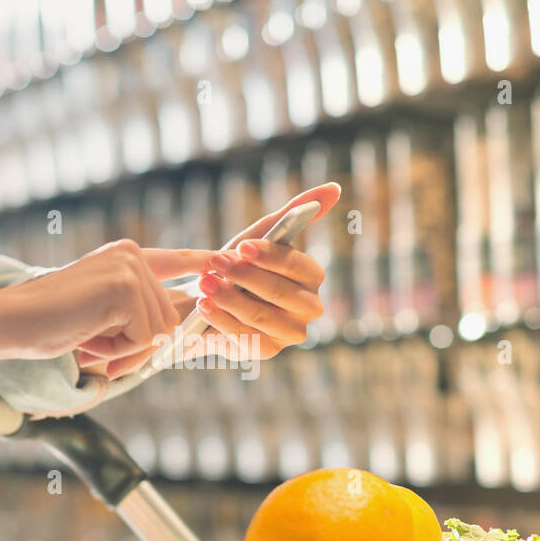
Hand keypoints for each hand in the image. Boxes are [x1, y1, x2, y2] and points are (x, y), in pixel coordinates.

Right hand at [0, 239, 212, 377]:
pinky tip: (86, 337)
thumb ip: (137, 314)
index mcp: (124, 256)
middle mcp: (131, 255)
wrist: (9, 322)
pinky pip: (144, 339)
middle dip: (138, 345)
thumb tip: (180, 328)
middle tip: (94, 342)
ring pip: (159, 331)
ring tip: (87, 336)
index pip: (177, 259)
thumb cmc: (47, 324)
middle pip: (170, 316)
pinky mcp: (125, 290)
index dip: (204, 262)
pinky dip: (116, 351)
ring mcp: (130, 269)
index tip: (228, 259)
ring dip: (124, 349)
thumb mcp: (101, 315)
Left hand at [195, 183, 338, 361]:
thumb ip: (295, 213)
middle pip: (280, 293)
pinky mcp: (267, 351)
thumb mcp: (261, 237)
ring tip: (204, 284)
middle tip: (216, 263)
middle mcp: (310, 308)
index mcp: (313, 277)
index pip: (297, 266)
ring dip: (229, 298)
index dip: (269, 256)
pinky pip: (245, 337)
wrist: (209, 297)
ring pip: (261, 316)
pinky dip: (222, 319)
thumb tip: (335, 188)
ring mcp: (290, 333)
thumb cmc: (240, 265)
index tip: (241, 246)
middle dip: (244, 276)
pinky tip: (205, 306)